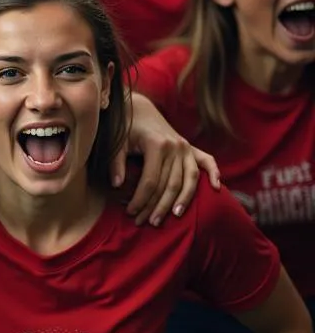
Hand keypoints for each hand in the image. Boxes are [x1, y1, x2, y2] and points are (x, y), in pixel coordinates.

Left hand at [115, 93, 219, 224]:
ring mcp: (185, 147)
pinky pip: (207, 161)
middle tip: (150, 223)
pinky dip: (213, 173)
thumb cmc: (124, 128)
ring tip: (175, 215)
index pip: (150, 181)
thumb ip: (116, 163)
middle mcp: (175, 147)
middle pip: (170, 184)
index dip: (140, 199)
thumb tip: (116, 185)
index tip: (131, 213)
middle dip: (159, 206)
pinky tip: (215, 188)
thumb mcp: (116, 143)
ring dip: (183, 199)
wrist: (139, 109)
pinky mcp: (190, 147)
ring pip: (188, 179)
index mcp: (156, 145)